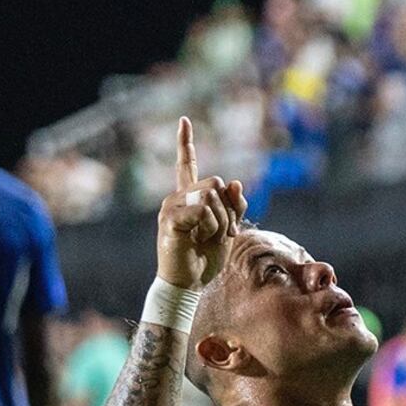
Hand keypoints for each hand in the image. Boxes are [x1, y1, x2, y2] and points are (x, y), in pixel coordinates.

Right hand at [156, 117, 248, 290]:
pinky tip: (199, 239)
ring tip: (210, 239)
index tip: (184, 121)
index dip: (186, 143)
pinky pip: (203, 210)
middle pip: (214, 182)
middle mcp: (177, 197)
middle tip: (224, 233)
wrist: (188, 283)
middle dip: (228, 209)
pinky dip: (211, 226)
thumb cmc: (205, 259)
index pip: (186, 165)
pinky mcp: (170, 218)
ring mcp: (171, 206)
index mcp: (189, 198)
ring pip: (211, 195)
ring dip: (221, 221)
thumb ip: (233, 206)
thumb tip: (235, 183)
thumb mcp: (228, 230)